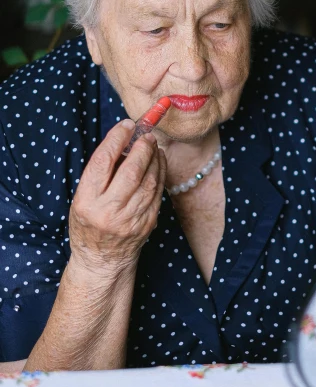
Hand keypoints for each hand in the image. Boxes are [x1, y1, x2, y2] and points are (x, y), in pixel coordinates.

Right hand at [69, 120, 165, 275]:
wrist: (102, 261)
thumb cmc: (89, 222)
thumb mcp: (83, 197)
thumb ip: (101, 172)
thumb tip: (125, 140)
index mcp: (87, 201)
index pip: (103, 162)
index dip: (116, 139)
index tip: (126, 125)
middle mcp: (108, 211)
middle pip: (131, 170)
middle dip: (142, 148)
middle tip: (147, 135)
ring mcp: (130, 219)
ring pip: (149, 180)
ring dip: (154, 158)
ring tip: (153, 145)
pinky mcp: (147, 223)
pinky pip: (158, 192)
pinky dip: (160, 172)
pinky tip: (159, 161)